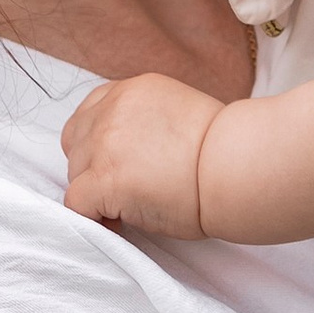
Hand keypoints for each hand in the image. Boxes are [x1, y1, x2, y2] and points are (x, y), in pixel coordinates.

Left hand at [62, 72, 222, 233]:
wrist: (238, 167)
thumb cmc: (224, 151)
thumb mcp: (180, 114)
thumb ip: (147, 122)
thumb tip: (133, 152)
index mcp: (133, 91)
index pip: (92, 113)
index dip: (100, 144)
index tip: (123, 164)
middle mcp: (113, 110)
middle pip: (77, 143)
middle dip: (95, 168)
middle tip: (129, 189)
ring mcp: (105, 144)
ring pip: (75, 173)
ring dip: (96, 193)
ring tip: (131, 207)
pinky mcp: (104, 179)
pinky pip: (76, 203)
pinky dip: (93, 217)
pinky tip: (120, 222)